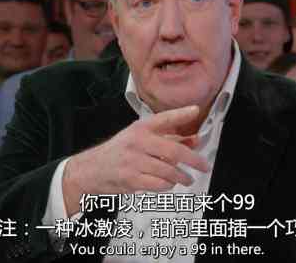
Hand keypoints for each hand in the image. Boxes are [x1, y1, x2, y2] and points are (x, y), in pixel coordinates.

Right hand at [63, 105, 209, 215]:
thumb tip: (194, 140)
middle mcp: (138, 142)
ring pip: (168, 171)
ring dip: (181, 177)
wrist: (91, 169)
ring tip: (187, 179)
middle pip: (173, 151)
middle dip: (193, 160)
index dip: (181, 114)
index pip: (164, 118)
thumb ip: (169, 139)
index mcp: (141, 128)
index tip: (195, 110)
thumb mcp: (141, 139)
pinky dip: (167, 186)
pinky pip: (158, 184)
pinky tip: (168, 184)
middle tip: (204, 166)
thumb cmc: (120, 152)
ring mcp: (133, 161)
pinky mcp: (131, 179)